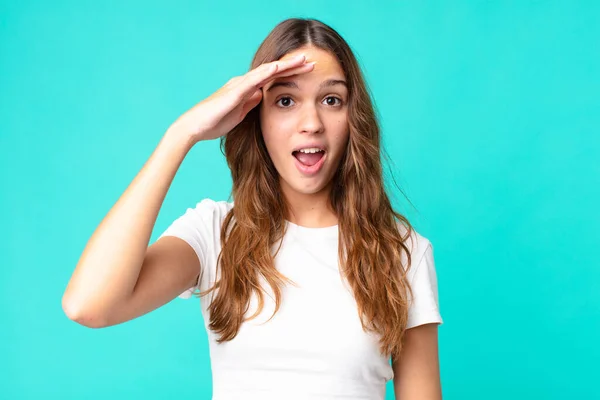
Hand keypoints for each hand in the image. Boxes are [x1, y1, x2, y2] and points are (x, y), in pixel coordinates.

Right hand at [167, 54, 314, 142]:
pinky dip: (266, 72)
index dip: (291, 75)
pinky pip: (253, 79)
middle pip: (273, 72)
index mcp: (246, 89)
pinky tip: (279, 67)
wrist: (195, 127)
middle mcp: (244, 83)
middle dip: (293, 67)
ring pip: (267, 71)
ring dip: (285, 65)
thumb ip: (250, 103)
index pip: (273, 79)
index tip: (308, 73)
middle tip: (313, 61)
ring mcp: (239, 85)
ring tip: (303, 60)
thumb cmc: (214, 122)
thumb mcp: (239, 114)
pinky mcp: (234, 91)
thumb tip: (262, 96)